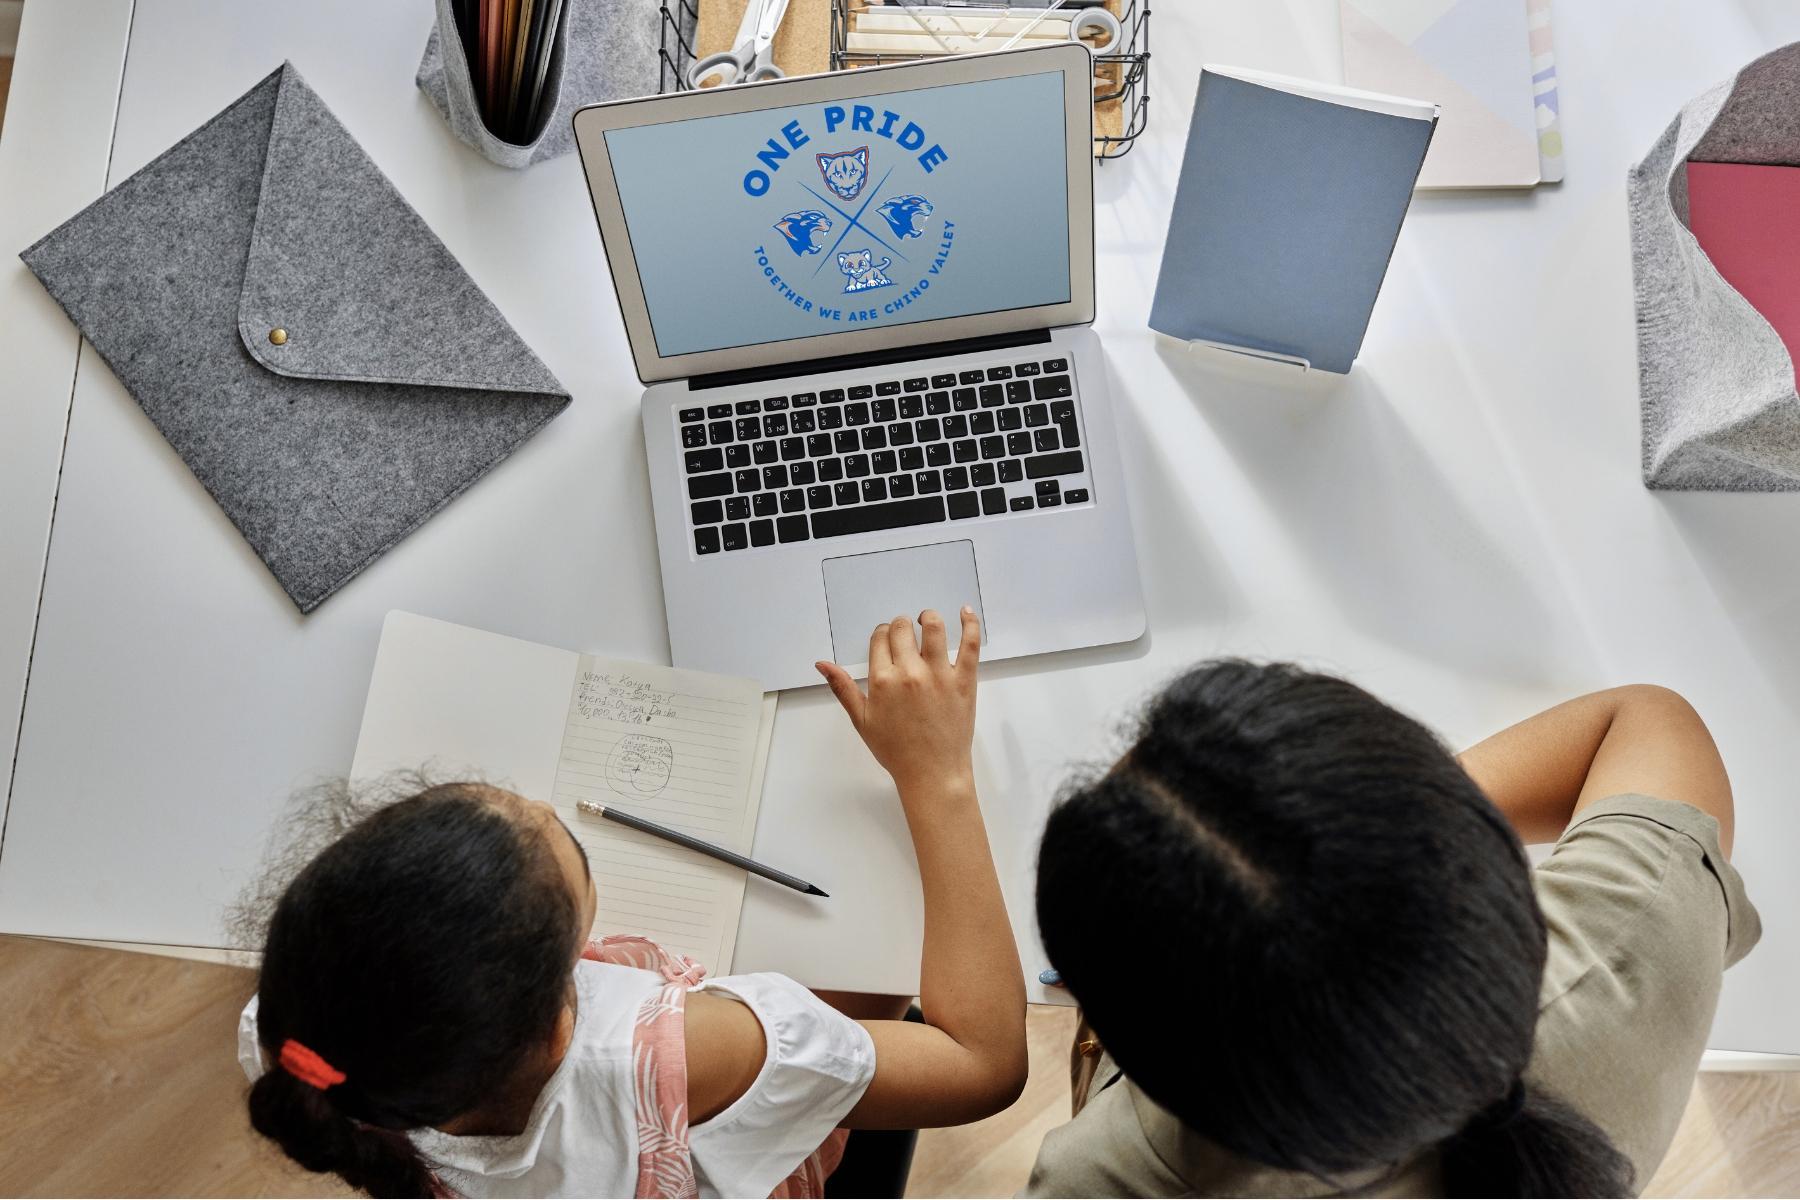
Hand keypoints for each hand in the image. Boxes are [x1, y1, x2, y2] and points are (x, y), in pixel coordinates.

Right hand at [816, 608, 980, 796]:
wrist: (932, 773)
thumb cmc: (896, 751)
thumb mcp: (862, 721)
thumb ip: (842, 688)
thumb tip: (821, 663)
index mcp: (882, 681)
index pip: (879, 638)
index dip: (881, 634)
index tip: (886, 640)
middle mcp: (909, 672)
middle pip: (902, 628)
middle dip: (901, 626)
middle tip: (905, 635)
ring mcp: (939, 675)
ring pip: (934, 628)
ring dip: (928, 617)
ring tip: (927, 620)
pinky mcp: (965, 681)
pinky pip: (970, 644)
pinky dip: (969, 623)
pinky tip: (965, 612)